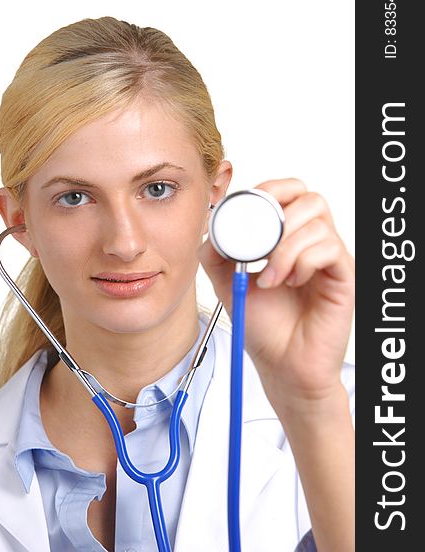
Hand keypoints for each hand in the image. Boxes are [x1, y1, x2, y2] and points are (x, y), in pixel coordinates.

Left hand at [199, 178, 354, 411]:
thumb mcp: (228, 282)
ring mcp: (329, 258)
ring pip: (317, 222)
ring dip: (284, 248)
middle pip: (309, 198)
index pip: (289, 193)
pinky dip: (301, 263)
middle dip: (279, 213)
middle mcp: (312, 243)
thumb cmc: (263, 325)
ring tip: (270, 278)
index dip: (269, 191)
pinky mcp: (343, 276)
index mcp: (288, 237)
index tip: (245, 211)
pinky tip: (289, 284)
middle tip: (260, 241)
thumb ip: (216, 253)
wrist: (280, 364)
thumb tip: (212, 225)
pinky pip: (329, 249)